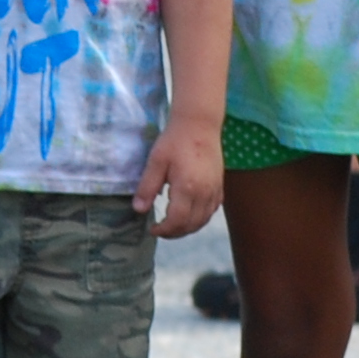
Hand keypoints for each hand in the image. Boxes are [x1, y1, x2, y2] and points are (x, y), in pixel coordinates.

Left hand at [138, 121, 223, 239]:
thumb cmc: (175, 141)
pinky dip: (200, 218)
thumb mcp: (156, 162)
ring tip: (172, 225)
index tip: (152, 229)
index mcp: (187, 188)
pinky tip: (190, 214)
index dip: (164, 230)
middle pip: (191, 225)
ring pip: (203, 220)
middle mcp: (204, 193)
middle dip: (175, 232)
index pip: (177, 221)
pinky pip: (212, 210)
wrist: (199, 124)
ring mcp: (214, 190)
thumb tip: (138, 210)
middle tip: (160, 230)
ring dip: (188, 228)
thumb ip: (147, 187)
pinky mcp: (220, 186)